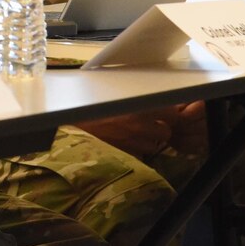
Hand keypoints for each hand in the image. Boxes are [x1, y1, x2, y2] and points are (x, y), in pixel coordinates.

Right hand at [76, 102, 203, 161]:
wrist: (72, 116)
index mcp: (140, 103)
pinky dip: (136, 149)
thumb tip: (160, 94)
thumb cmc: (94, 100)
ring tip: (138, 133)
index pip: (172, 112)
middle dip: (162, 128)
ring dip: (149, 140)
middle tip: (153, 123)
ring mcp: (132, 141)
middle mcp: (139, 124)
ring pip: (154, 146)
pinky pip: (139, 154)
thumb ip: (140, 93)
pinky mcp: (123, 153)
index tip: (166, 112)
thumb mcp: (119, 91)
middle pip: (166, 132)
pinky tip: (128, 141)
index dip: (170, 113)